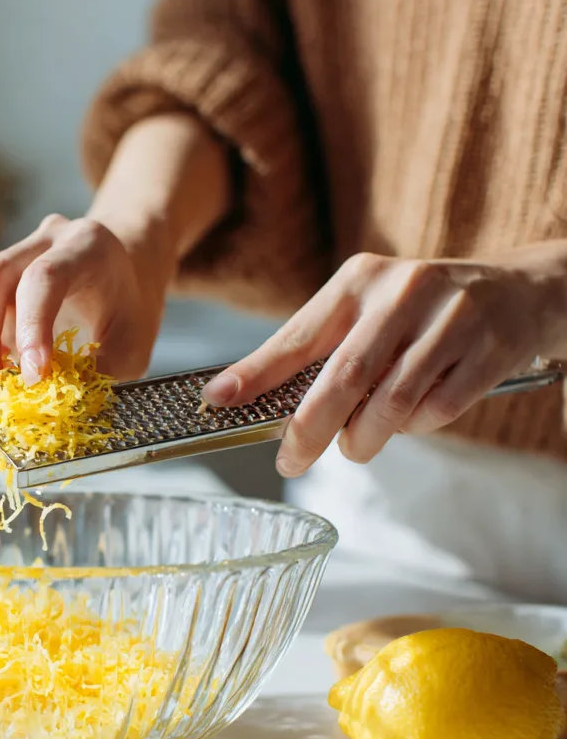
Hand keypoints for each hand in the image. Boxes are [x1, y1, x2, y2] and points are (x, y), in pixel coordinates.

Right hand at [0, 214, 169, 409]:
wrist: (124, 274)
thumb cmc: (129, 309)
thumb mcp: (133, 342)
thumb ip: (100, 371)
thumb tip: (56, 408)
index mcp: (85, 247)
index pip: (45, 277)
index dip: (32, 326)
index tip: (33, 376)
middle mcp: (41, 242)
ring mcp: (7, 256)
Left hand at [202, 249, 566, 476]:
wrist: (519, 290)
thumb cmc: (418, 310)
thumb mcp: (366, 307)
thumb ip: (320, 347)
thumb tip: (258, 399)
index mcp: (359, 280)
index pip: (297, 335)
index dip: (255, 372)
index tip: (218, 400)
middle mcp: (402, 293)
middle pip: (344, 377)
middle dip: (309, 430)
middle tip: (290, 459)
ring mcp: (450, 321)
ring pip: (391, 404)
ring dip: (363, 438)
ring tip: (355, 444)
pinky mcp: (488, 352)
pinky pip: (435, 412)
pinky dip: (413, 428)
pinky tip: (409, 418)